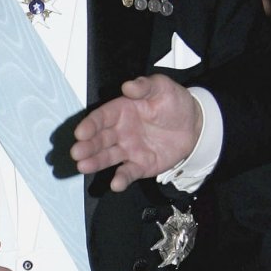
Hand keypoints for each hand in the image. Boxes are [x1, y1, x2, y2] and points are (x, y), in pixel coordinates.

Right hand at [71, 74, 201, 189]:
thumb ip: (145, 86)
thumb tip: (128, 86)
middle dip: (87, 146)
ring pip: (108, 157)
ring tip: (83, 167)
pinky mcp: (140, 165)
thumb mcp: (162, 87)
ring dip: (95, 162)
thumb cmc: (174, 103)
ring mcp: (128, 150)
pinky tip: (116, 184)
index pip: (101, 118)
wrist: (194, 124)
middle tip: (77, 152)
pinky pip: (128, 173)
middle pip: (99, 139)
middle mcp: (120, 132)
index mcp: (121, 111)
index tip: (80, 132)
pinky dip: (121, 179)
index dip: (90, 125)